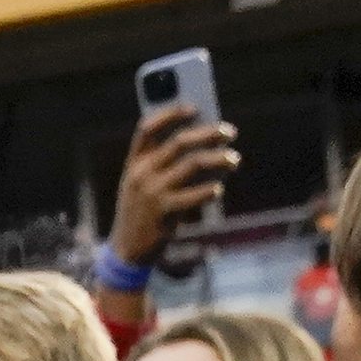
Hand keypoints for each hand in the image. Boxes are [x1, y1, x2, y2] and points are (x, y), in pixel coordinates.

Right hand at [111, 104, 240, 267]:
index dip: (171, 114)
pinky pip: (195, 194)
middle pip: (179, 142)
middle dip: (209, 133)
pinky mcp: (163, 212)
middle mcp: (141, 174)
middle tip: (229, 132)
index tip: (194, 108)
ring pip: (193, 164)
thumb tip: (202, 144)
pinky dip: (210, 190)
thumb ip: (161, 165)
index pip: (148, 128)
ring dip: (219, 159)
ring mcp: (152, 192)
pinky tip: (219, 189)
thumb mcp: (140, 186)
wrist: (126, 252)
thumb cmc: (141, 214)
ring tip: (234, 159)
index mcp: (134, 164)